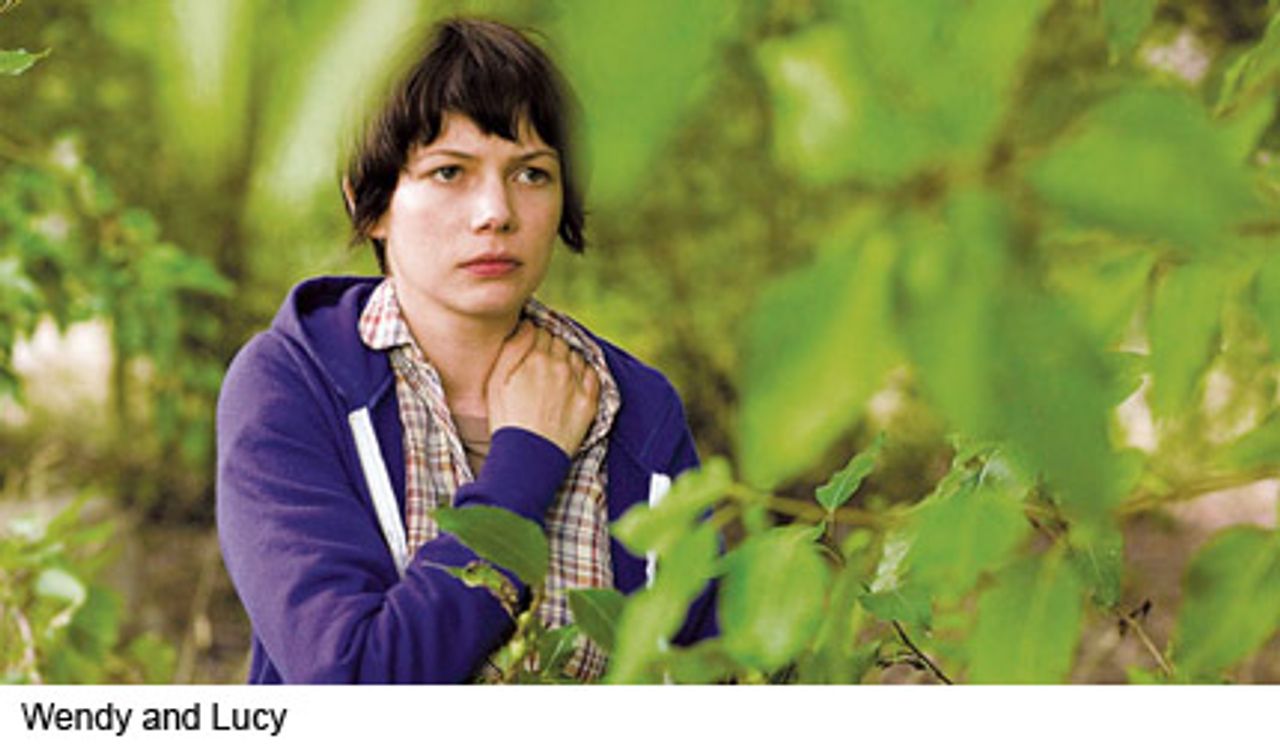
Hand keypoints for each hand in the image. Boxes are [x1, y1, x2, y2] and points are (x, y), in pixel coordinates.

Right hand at [486, 322, 599, 456]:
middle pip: (559, 342)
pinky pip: (592, 374)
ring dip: (568, 358)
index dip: (535, 337)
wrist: (527, 457)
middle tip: (542, 361)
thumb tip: (528, 325)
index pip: (541, 331)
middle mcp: (560, 366)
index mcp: (535, 358)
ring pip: (576, 356)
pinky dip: (584, 373)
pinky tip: (572, 383)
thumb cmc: (506, 419)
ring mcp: (577, 383)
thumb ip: (512, 347)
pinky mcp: (589, 401)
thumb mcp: (496, 381)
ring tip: (556, 374)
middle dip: (551, 346)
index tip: (532, 346)